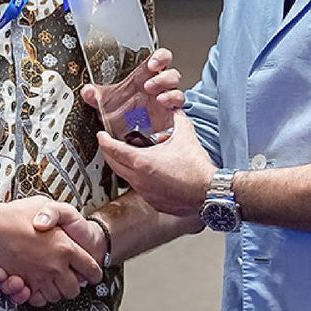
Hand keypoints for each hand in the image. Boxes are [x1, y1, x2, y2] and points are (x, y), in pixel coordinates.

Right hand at [0, 197, 102, 304]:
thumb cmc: (16, 213)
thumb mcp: (45, 202)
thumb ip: (58, 213)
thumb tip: (65, 230)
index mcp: (66, 247)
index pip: (91, 268)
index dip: (94, 273)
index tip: (93, 275)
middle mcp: (54, 266)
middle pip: (74, 289)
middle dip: (74, 286)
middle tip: (71, 278)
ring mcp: (39, 277)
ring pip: (56, 297)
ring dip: (56, 292)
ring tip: (53, 281)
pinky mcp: (23, 283)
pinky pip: (36, 299)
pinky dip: (38, 296)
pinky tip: (37, 285)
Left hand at [80, 46, 184, 120]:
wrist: (129, 137)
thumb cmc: (123, 115)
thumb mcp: (107, 103)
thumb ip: (96, 96)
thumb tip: (87, 91)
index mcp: (145, 77)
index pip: (160, 59)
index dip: (160, 57)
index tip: (152, 64)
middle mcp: (158, 87)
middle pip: (171, 73)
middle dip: (163, 76)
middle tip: (148, 84)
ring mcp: (166, 100)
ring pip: (177, 87)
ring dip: (167, 89)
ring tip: (156, 96)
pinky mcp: (170, 114)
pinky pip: (178, 104)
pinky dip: (171, 101)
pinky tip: (162, 103)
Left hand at [95, 111, 214, 216]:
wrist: (209, 191)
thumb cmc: (197, 168)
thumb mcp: (185, 135)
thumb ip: (177, 118)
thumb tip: (174, 108)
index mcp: (142, 162)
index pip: (113, 150)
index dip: (104, 141)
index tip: (101, 135)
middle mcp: (139, 179)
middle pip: (113, 165)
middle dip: (109, 153)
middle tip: (109, 145)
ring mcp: (145, 193)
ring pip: (126, 178)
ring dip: (124, 167)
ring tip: (129, 158)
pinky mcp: (153, 202)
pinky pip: (139, 189)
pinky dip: (138, 180)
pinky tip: (147, 174)